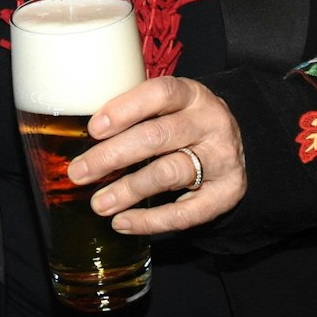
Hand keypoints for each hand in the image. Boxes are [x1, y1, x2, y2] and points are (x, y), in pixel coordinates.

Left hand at [67, 76, 245, 234]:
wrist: (237, 148)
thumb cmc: (186, 124)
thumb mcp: (170, 107)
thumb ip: (136, 114)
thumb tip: (79, 136)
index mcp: (193, 95)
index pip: (160, 93)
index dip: (125, 109)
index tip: (94, 128)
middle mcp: (211, 123)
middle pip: (157, 137)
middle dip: (112, 156)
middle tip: (79, 172)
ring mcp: (222, 158)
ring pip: (168, 173)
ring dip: (127, 190)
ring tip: (98, 203)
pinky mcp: (226, 193)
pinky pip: (185, 212)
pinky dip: (149, 220)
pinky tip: (123, 222)